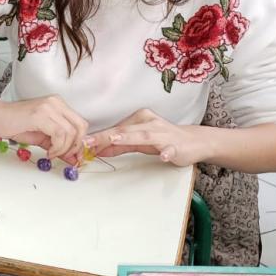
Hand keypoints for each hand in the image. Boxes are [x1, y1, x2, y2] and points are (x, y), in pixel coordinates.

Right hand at [0, 96, 88, 158]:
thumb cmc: (14, 124)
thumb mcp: (42, 137)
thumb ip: (58, 145)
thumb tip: (73, 159)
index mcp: (58, 104)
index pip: (81, 124)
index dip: (80, 142)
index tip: (74, 156)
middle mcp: (56, 102)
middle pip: (81, 127)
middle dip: (76, 146)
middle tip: (66, 157)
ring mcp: (49, 107)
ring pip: (71, 132)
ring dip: (64, 149)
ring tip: (51, 154)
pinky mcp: (40, 114)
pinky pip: (59, 134)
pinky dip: (57, 147)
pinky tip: (48, 152)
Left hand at [87, 109, 209, 165]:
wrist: (194, 142)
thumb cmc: (163, 140)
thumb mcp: (138, 143)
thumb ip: (118, 146)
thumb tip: (96, 150)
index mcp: (138, 119)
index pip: (115, 129)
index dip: (98, 137)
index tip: (81, 144)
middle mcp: (149, 123)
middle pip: (123, 131)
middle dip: (105, 137)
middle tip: (88, 142)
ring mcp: (163, 133)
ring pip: (144, 135)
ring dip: (128, 137)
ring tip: (114, 139)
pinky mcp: (176, 145)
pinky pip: (171, 149)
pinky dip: (167, 153)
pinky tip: (164, 156)